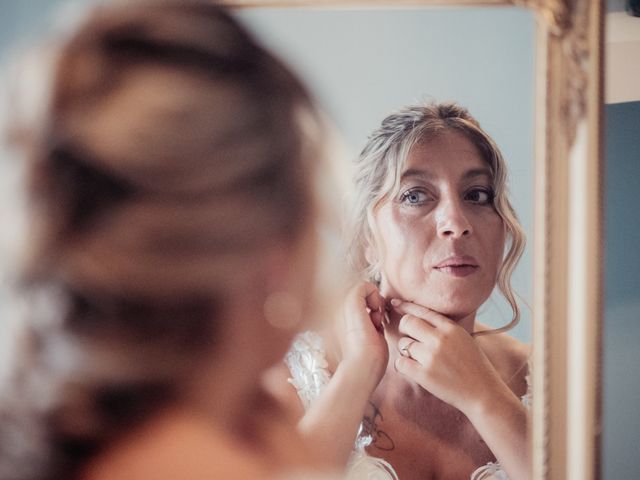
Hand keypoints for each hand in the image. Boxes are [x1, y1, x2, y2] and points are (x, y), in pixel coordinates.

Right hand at [336, 282, 388, 388]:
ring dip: (373, 299)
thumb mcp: (367, 338)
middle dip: (373, 304)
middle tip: (377, 321)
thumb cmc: (367, 362)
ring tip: (377, 319)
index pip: (358, 302)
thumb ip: (368, 325)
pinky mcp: (350, 303)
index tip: (376, 324)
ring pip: (360, 287)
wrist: (360, 370)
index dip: (372, 309)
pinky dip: (374, 293)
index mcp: (340, 320)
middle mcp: (338, 311)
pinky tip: (377, 310)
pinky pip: (363, 285)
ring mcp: (342, 306)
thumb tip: (376, 315)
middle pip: (359, 294)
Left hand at [392, 299, 504, 415]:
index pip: (422, 311)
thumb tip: (421, 317)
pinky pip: (400, 362)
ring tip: (419, 359)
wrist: (483, 393)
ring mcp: (431, 356)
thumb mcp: (463, 339)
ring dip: (405, 350)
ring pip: (403, 343)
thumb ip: (444, 328)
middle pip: (407, 323)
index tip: (394, 303)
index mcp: (451, 328)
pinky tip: (413, 369)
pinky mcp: (424, 374)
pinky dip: (403, 365)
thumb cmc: (474, 366)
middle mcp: (440, 339)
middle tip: (409, 338)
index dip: (406, 306)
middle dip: (404, 329)